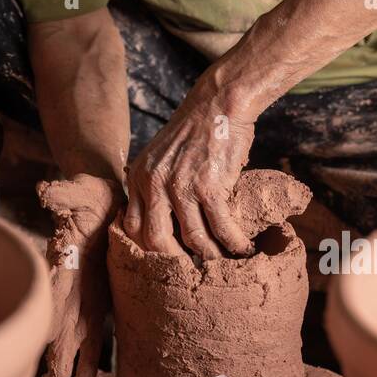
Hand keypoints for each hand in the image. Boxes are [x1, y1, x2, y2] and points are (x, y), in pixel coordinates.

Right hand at [38, 174, 121, 376]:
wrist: (100, 200)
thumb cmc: (87, 195)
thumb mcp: (77, 189)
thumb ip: (63, 193)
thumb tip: (45, 192)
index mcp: (64, 261)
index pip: (53, 291)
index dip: (49, 314)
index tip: (44, 337)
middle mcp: (70, 284)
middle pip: (61, 322)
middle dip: (57, 349)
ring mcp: (83, 295)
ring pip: (76, 333)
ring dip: (76, 358)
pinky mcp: (100, 299)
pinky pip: (95, 331)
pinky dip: (93, 353)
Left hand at [123, 87, 256, 259]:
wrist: (218, 104)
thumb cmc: (195, 130)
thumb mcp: (161, 155)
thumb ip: (156, 184)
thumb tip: (166, 220)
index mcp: (139, 177)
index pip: (131, 227)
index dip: (148, 250)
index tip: (167, 260)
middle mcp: (154, 184)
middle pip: (155, 241)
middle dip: (175, 263)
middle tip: (192, 272)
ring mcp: (181, 187)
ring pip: (192, 239)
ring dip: (211, 256)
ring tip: (224, 262)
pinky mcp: (209, 188)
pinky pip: (221, 228)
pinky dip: (234, 243)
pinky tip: (244, 249)